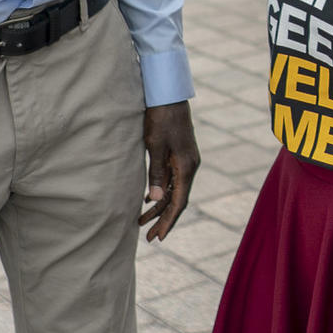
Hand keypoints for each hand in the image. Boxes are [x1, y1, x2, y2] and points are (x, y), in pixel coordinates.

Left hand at [139, 101, 200, 241]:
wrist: (168, 95)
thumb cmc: (160, 118)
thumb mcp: (155, 146)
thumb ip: (156, 173)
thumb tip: (157, 200)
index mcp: (186, 166)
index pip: (179, 202)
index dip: (169, 221)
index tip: (159, 237)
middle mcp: (190, 166)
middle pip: (178, 199)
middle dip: (163, 219)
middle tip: (149, 238)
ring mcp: (186, 160)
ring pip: (174, 190)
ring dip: (160, 206)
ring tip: (142, 221)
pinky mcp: (180, 154)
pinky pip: (172, 179)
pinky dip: (161, 191)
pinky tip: (149, 198)